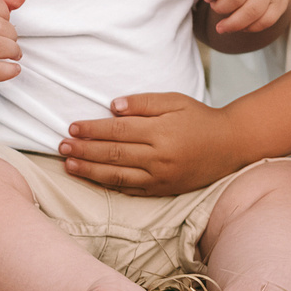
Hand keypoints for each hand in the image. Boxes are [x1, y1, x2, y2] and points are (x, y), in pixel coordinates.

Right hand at [0, 0, 23, 95]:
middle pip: (0, 25)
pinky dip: (11, 69)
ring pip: (1, 46)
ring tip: (13, 54)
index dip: (4, 11)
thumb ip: (0, 2)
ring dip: (14, 51)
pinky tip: (12, 68)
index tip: (3, 21)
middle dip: (12, 34)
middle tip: (9, 42)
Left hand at [61, 91, 246, 194]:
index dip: (92, 129)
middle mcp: (159, 157)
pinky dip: (109, 185)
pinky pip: (130, 190)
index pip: (118, 130)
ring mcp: (160, 177)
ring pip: (117, 175)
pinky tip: (92, 179)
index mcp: (161, 132)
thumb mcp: (175, 101)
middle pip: (113, 154)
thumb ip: (144, 103)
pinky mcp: (163, 190)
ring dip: (89, 171)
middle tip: (61, 147)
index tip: (72, 127)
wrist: (230, 145)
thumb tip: (112, 106)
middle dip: (84, 151)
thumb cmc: (200, 118)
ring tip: (69, 165)